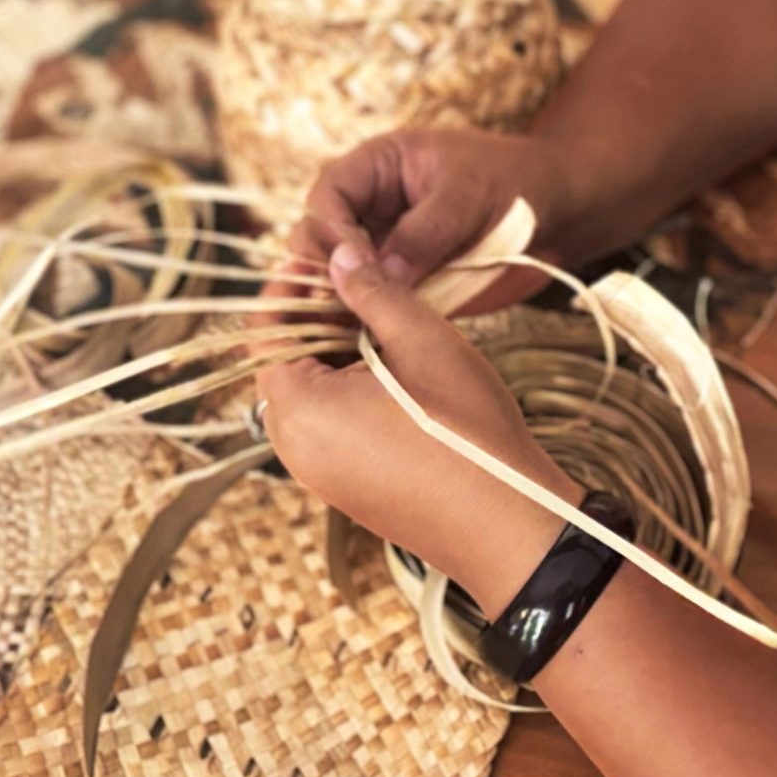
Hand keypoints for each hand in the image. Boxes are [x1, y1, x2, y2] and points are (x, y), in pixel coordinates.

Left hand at [253, 233, 582, 609]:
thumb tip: (340, 257)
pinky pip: (330, 425)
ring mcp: (319, 475)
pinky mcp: (347, 488)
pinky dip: (351, 390)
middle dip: (320, 317)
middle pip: (285, 362)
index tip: (333, 254)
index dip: (296, 284)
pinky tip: (399, 372)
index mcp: (300, 411)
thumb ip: (373, 292)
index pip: (268, 328)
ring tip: (391, 324)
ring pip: (310, 393)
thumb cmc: (467, 429)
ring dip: (339, 353)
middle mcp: (294, 449)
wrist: (508, 522)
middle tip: (368, 283)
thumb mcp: (422, 341)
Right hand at [302, 128, 577, 315]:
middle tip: (337, 306)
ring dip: (337, 304)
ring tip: (343, 332)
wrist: (561, 214)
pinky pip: (373, 306)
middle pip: (320, 239)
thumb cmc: (518, 182)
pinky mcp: (406, 287)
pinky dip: (365, 324)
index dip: (329, 228)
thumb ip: (426, 231)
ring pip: (340, 280)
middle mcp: (373, 210)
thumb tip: (381, 273)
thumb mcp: (470, 195)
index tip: (346, 264)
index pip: (328, 195)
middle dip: (322, 271)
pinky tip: (365, 345)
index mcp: (379, 168)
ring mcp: (386, 250)